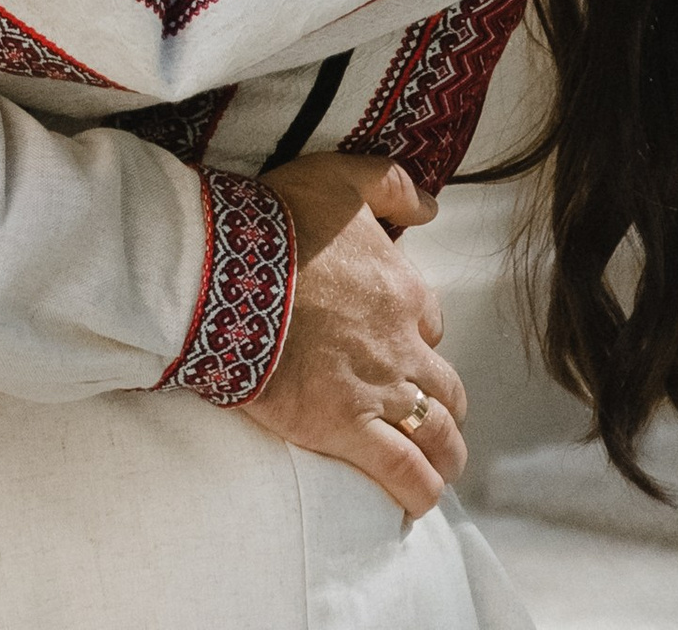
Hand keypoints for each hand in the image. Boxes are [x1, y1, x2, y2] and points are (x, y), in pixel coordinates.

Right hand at [239, 152, 467, 516]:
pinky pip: (400, 471)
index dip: (419, 336)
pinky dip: (417, 491)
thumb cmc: (281, 221)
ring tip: (442, 469)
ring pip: (435, 433)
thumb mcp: (340, 177)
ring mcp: (378, 390)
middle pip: (444, 386)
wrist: (232, 270)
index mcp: (404, 290)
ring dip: (444, 453)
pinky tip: (421, 502)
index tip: (400, 342)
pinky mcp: (346, 428)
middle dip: (443, 403)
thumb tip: (430, 204)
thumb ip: (392, 184)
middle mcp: (403, 344)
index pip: (431, 323)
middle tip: (432, 415)